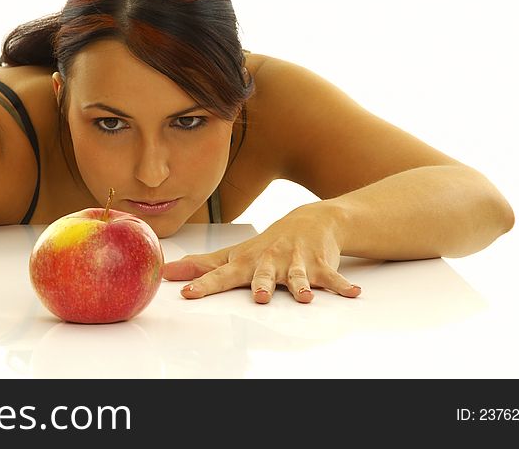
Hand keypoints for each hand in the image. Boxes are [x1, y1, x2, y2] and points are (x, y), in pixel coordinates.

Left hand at [162, 202, 361, 303]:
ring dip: (301, 285)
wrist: (311, 221)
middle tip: (259, 296)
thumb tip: (166, 272)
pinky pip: (333, 278)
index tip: (187, 293)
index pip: (222, 274)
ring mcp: (297, 263)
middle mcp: (270, 261)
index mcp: (247, 261)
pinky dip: (342, 285)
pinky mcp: (322, 265)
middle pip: (263, 275)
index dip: (205, 284)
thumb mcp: (235, 254)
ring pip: (299, 277)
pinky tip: (352, 293)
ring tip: (305, 297)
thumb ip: (202, 266)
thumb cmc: (267, 244)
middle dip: (262, 285)